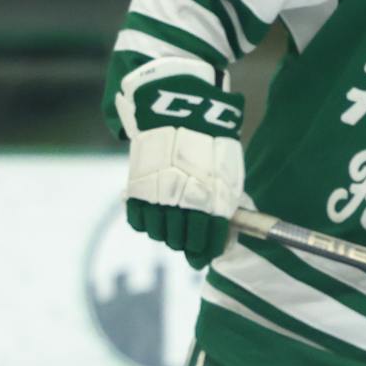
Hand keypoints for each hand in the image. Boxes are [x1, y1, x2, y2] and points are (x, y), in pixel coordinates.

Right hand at [123, 65, 244, 268]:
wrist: (179, 110)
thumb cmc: (210, 142)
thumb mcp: (228, 173)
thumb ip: (223, 203)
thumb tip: (219, 232)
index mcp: (212, 200)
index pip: (208, 239)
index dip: (206, 251)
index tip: (203, 256)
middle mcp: (184, 201)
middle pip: (182, 240)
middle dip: (186, 246)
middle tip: (187, 245)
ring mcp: (158, 195)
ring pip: (159, 233)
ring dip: (166, 236)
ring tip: (170, 229)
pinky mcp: (137, 187)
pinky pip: (137, 219)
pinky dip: (144, 223)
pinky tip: (152, 217)